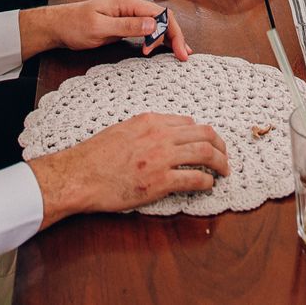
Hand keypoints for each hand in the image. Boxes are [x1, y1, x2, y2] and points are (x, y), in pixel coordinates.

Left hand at [23, 0, 191, 59]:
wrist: (58, 26)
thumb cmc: (74, 25)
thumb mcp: (100, 28)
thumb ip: (127, 26)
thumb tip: (154, 24)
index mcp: (127, 2)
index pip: (160, 14)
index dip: (172, 32)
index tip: (177, 50)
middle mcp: (131, 5)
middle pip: (162, 18)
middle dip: (174, 35)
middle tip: (182, 56)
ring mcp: (128, 14)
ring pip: (157, 23)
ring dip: (168, 37)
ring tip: (179, 53)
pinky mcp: (125, 24)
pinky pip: (147, 29)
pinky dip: (157, 38)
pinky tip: (163, 47)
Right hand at [28, 113, 229, 224]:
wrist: (80, 175)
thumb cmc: (95, 156)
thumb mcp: (123, 130)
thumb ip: (145, 130)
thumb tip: (163, 135)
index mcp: (151, 121)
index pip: (188, 122)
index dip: (202, 134)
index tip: (207, 143)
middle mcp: (160, 135)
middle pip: (204, 134)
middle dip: (220, 145)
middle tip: (225, 156)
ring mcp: (162, 158)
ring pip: (205, 153)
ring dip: (220, 163)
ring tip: (224, 171)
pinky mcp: (161, 181)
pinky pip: (194, 178)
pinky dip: (207, 181)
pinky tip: (209, 185)